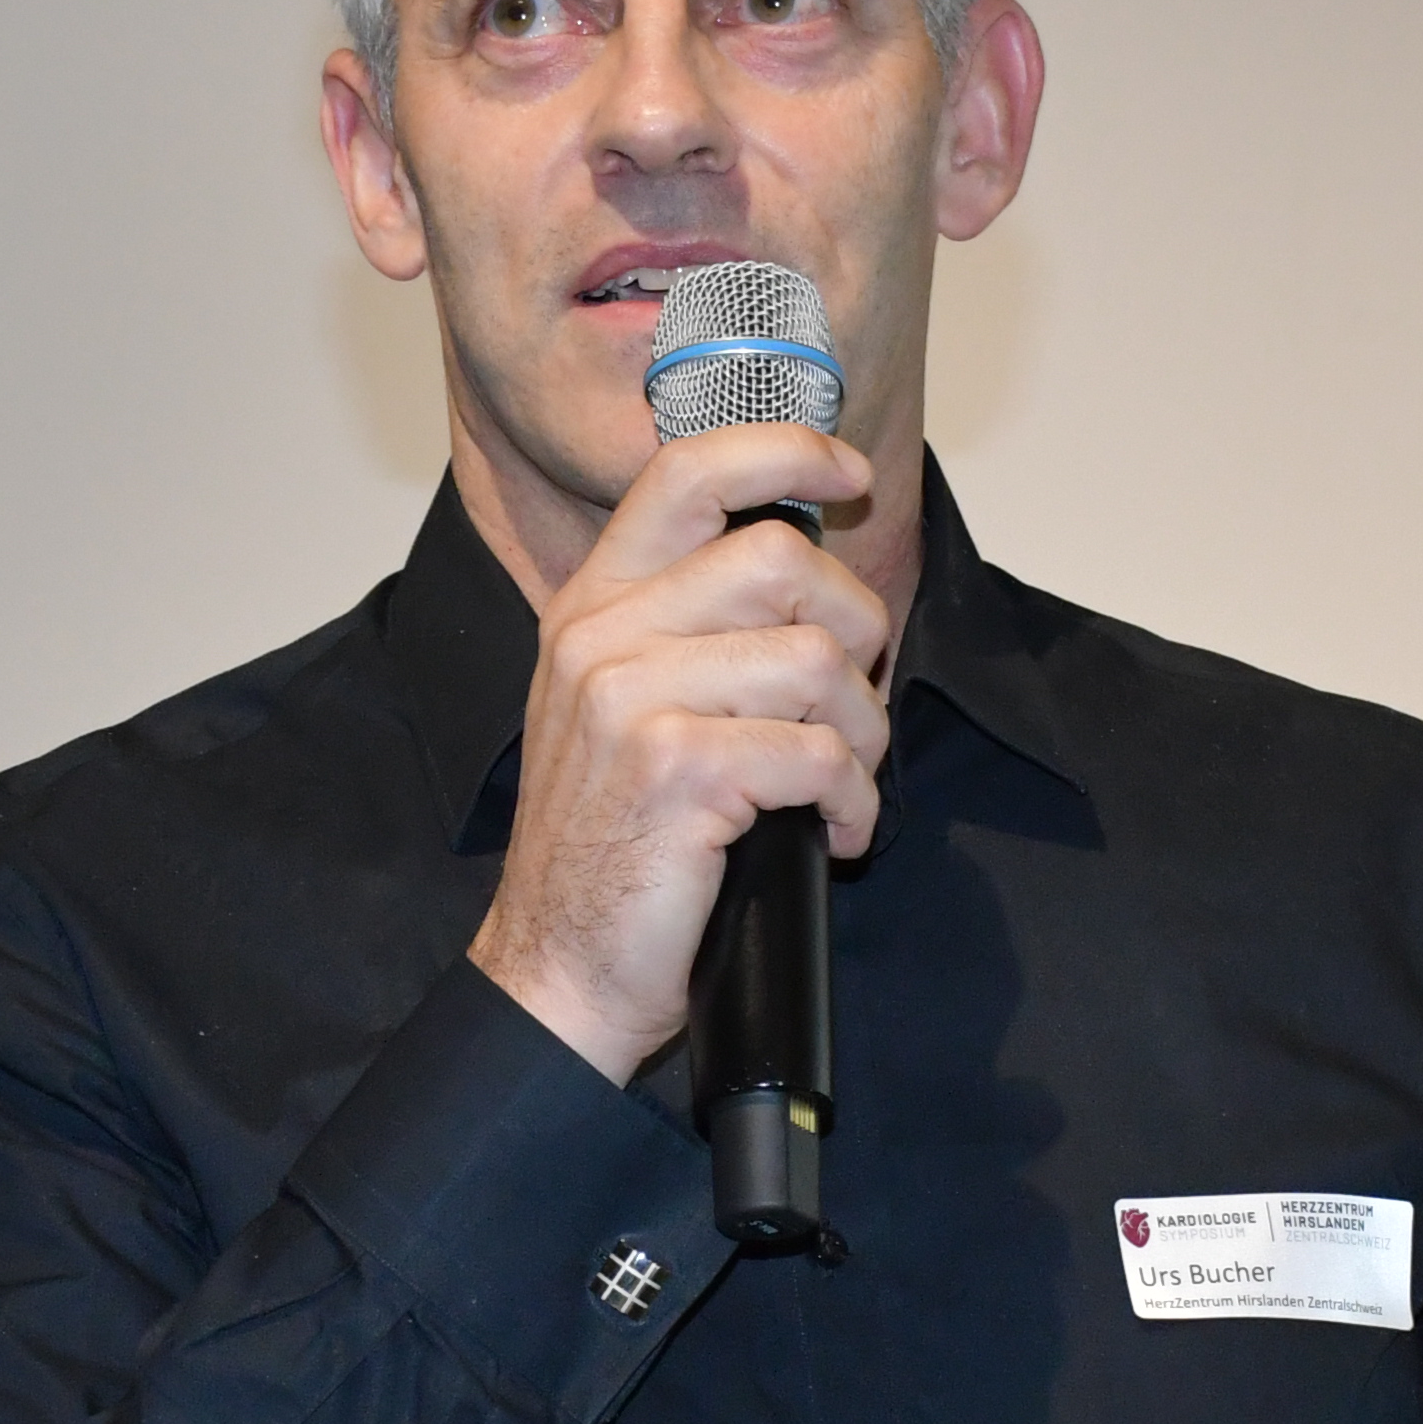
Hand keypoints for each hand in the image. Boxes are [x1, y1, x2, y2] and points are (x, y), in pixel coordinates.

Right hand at [470, 420, 889, 1082]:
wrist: (558, 972)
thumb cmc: (612, 849)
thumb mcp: (621, 709)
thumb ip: (686, 629)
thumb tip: (809, 576)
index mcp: (592, 606)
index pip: (689, 472)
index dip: (786, 451)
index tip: (848, 473)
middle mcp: (602, 636)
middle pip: (784, 560)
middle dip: (858, 631)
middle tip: (850, 704)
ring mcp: (632, 700)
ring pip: (820, 659)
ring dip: (864, 734)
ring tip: (843, 784)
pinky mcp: (677, 769)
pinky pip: (821, 752)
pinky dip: (855, 801)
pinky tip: (836, 833)